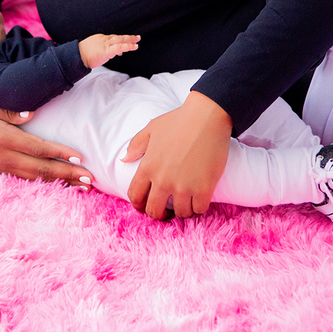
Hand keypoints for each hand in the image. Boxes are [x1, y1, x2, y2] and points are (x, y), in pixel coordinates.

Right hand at [0, 101, 94, 188]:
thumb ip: (8, 110)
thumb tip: (32, 113)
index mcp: (2, 138)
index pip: (36, 147)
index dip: (59, 153)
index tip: (79, 157)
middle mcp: (4, 156)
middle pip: (41, 169)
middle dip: (67, 175)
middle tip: (90, 180)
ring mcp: (2, 167)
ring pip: (35, 179)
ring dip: (60, 183)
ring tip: (82, 187)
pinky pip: (26, 181)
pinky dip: (46, 185)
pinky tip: (60, 187)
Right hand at [78, 33, 140, 68]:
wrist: (77, 57)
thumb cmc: (82, 55)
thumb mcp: (93, 51)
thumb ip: (102, 52)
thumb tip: (110, 55)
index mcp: (100, 38)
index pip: (112, 39)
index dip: (120, 42)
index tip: (124, 47)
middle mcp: (103, 39)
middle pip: (118, 37)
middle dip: (128, 37)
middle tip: (136, 37)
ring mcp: (105, 44)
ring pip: (120, 40)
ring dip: (130, 40)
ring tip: (137, 41)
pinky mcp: (107, 50)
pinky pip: (119, 47)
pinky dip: (127, 46)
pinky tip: (133, 47)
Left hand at [122, 90, 232, 219]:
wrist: (207, 117)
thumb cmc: (179, 120)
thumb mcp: (152, 129)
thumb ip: (136, 145)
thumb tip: (125, 159)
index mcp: (148, 167)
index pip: (136, 196)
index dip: (139, 204)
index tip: (146, 205)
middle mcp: (163, 181)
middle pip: (155, 211)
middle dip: (159, 214)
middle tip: (166, 211)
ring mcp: (183, 187)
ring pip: (180, 213)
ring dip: (183, 210)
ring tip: (186, 203)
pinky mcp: (204, 189)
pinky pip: (199, 210)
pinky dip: (199, 207)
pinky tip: (199, 199)